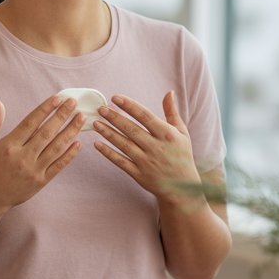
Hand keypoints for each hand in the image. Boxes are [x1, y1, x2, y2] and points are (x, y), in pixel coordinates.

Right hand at [0, 95, 83, 216]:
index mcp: (9, 145)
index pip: (31, 122)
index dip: (45, 109)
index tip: (57, 98)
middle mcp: (23, 157)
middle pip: (47, 132)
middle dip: (62, 116)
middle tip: (73, 103)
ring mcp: (33, 170)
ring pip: (56, 148)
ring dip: (70, 132)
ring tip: (81, 119)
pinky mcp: (40, 182)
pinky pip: (58, 166)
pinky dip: (69, 155)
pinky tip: (78, 143)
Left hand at [93, 91, 201, 206]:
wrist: (182, 186)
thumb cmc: (181, 155)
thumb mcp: (181, 133)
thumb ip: (172, 112)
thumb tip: (169, 92)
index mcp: (167, 134)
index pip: (145, 116)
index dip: (129, 106)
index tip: (115, 97)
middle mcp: (156, 147)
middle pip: (131, 129)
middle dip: (114, 118)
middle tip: (100, 108)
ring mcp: (147, 162)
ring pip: (124, 145)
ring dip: (108, 133)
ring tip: (96, 123)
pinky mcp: (139, 175)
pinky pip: (121, 162)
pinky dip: (108, 153)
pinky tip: (97, 144)